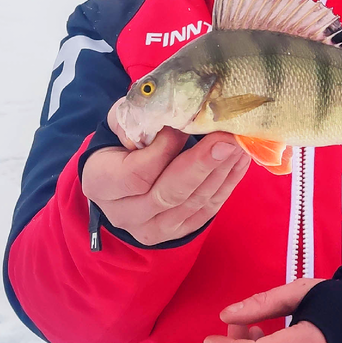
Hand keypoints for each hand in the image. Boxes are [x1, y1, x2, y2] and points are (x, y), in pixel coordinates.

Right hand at [81, 102, 248, 245]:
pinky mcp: (179, 232)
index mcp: (101, 183)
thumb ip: (135, 116)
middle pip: (168, 194)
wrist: (123, 179)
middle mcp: (124, 214)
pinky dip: (227, 184)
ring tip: (239, 143)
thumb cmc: (123, 142)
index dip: (162, 150)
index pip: (135, 174)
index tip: (182, 125)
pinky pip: (207, 210)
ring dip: (220, 172)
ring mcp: (153, 228)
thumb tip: (167, 111)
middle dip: (201, 164)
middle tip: (226, 138)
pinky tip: (240, 160)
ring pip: (192, 203)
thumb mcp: (120, 123)